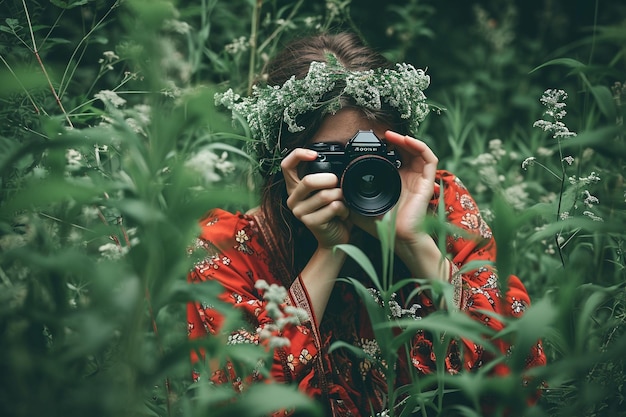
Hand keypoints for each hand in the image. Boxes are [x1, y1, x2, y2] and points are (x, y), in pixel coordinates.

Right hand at [281, 148, 351, 248]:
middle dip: (330, 180)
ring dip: (340, 197)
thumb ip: (324, 178)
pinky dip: (344, 209)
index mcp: (294, 188)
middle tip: (338, 184)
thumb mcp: (324, 191)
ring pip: (325, 195)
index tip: (315, 155)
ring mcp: (299, 212)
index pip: (286, 165)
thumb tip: (337, 164)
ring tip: (342, 202)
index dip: (298, 155)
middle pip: (309, 181)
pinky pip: (333, 207)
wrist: (334, 237)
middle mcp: (292, 199)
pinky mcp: (310, 222)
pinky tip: (342, 214)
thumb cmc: (332, 212)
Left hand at [351, 130, 437, 244]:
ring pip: (418, 151)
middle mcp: (408, 177)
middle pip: (406, 151)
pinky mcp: (427, 182)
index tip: (373, 143)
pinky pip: (430, 159)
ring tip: (392, 135)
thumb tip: (336, 184)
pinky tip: (407, 141)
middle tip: (383, 135)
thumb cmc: (382, 225)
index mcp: (394, 181)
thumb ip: (349, 194)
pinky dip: (420, 147)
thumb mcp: (359, 205)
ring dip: (406, 140)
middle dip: (395, 140)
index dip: (386, 147)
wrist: (396, 238)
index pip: (393, 157)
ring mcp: (418, 179)